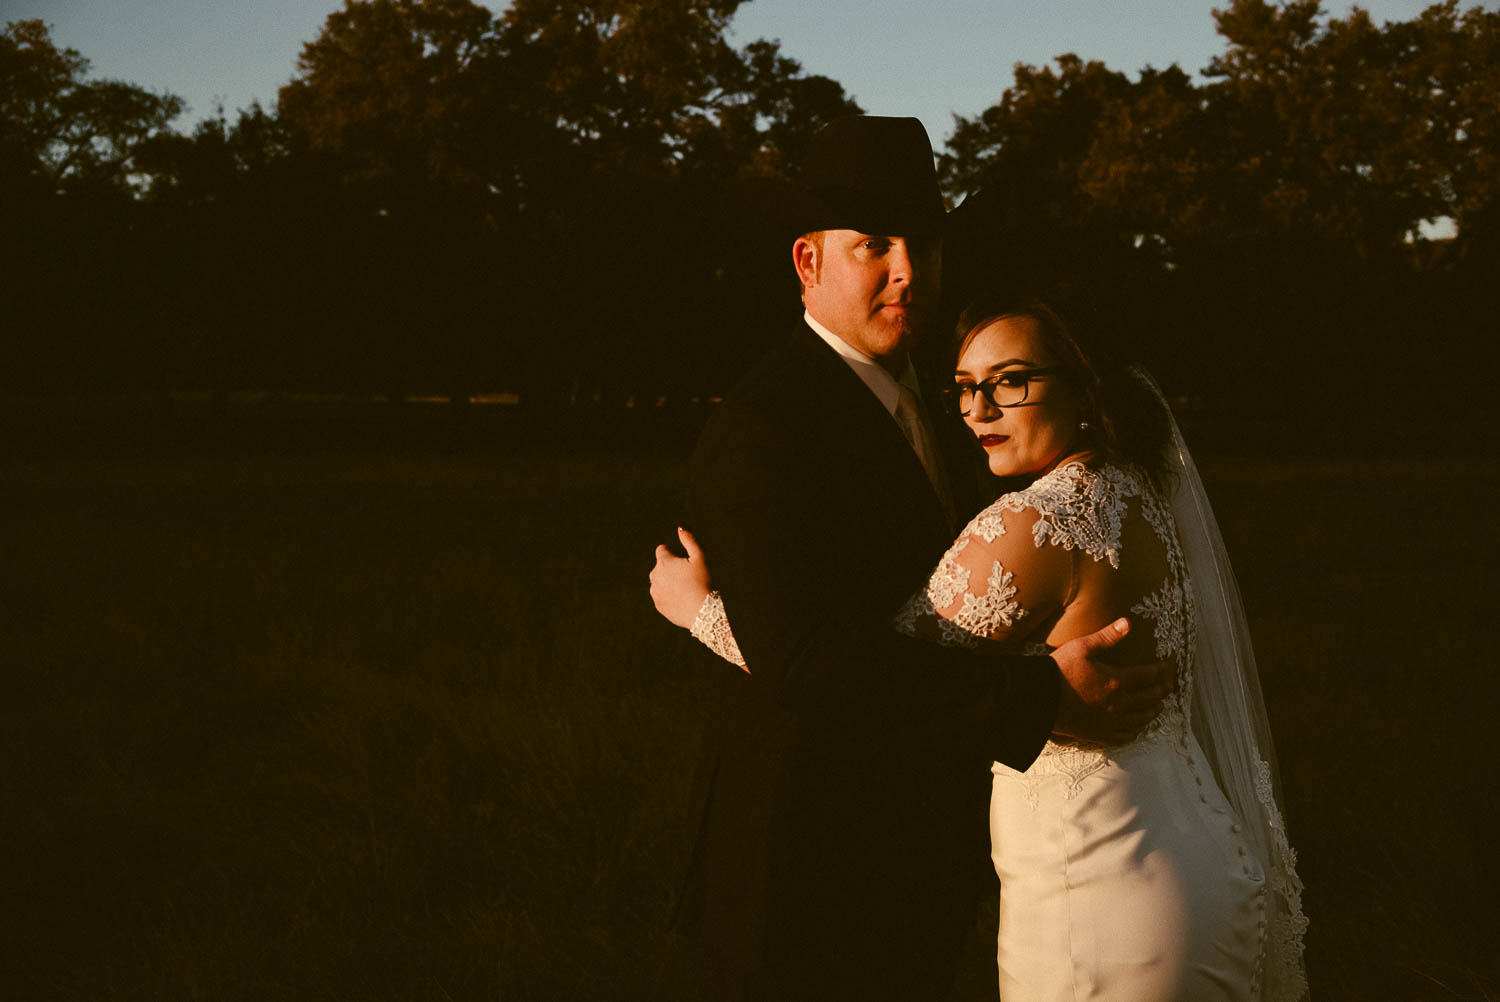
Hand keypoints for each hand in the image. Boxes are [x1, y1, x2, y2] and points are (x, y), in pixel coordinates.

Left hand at [650, 527, 712, 628]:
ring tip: (687, 588)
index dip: (674, 553)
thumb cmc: (704, 581)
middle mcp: (655, 576)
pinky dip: (670, 596)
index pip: (662, 550)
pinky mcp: (659, 606)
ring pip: (660, 582)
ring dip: (669, 582)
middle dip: (671, 568)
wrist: (704, 612)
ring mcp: (655, 592)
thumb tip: (680, 527)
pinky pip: (662, 596)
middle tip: (688, 576)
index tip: (684, 561)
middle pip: (660, 566)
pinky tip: (684, 599)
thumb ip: (689, 540)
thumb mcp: (700, 557)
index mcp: (663, 562)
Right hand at [1050, 618, 1172, 744]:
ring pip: (1140, 718)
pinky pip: (1124, 736)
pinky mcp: (1099, 734)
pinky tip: (1137, 728)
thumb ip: (1107, 637)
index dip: (1160, 670)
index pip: (1147, 675)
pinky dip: (1135, 731)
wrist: (1039, 700)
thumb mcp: (1082, 647)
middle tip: (1169, 687)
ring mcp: (1110, 722)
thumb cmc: (1059, 670)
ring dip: (1152, 711)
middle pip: (1148, 698)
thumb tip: (1128, 622)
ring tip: (1159, 707)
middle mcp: (1119, 704)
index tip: (1168, 667)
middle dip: (1161, 691)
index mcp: (1117, 681)